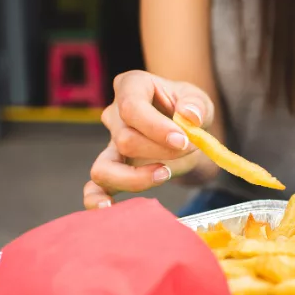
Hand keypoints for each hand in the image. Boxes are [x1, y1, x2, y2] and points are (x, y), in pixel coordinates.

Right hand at [83, 71, 214, 209]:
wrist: (188, 133)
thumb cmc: (189, 112)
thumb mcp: (199, 100)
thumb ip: (196, 105)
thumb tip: (189, 117)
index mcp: (131, 86)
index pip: (131, 107)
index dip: (156, 128)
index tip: (183, 140)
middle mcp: (114, 113)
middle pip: (125, 139)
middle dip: (162, 151)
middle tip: (189, 149)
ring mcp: (110, 143)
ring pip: (105, 167)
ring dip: (137, 178)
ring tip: (164, 175)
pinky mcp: (112, 169)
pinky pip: (95, 187)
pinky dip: (97, 200)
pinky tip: (109, 208)